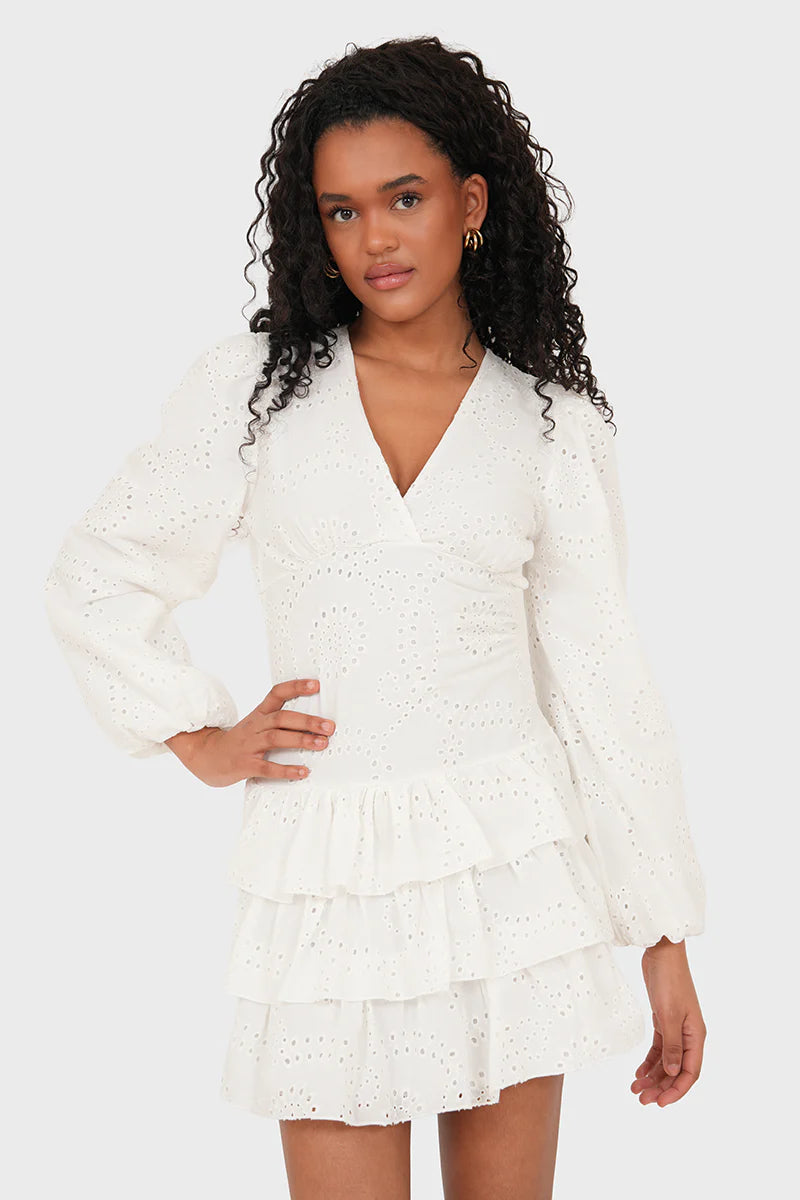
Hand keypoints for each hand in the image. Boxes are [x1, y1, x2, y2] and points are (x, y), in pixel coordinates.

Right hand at [164, 677, 333, 786]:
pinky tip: (303, 772)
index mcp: (259, 714)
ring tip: (322, 744)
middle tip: (329, 726)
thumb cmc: (241, 741)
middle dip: (307, 721)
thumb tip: (315, 721)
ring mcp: (249, 745)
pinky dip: (286, 770)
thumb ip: (279, 720)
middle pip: (281, 718)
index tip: (316, 685)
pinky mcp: (245, 765)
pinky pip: (267, 767)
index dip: (296, 687)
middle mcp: (255, 726)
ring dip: (301, 740)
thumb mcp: (256, 724)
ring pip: (275, 738)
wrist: (207, 757)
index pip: (277, 693)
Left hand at [631, 937, 705, 1106]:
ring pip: (666, 1061)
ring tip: (636, 1090)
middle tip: (642, 1099)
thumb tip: (674, 1073)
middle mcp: (689, 1036)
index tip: (660, 1103)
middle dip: (661, 1087)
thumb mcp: (669, 1015)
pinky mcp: (664, 1021)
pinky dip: (649, 1061)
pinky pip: (659, 1048)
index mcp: (696, 1036)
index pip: (690, 1073)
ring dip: (653, 1077)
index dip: (677, 1091)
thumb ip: (671, 1046)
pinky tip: (638, 1072)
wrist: (662, 953)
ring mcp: (676, 1028)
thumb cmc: (669, 981)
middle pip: (677, 1070)